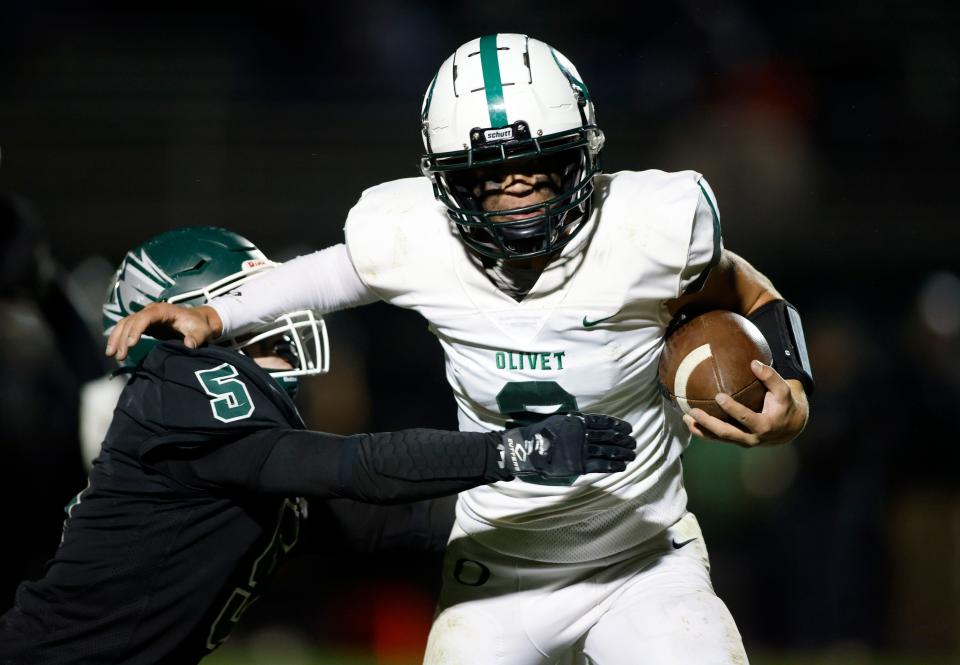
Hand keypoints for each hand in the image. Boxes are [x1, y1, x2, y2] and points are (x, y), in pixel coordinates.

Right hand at [105, 303, 221, 360]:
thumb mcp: (202, 332)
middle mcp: (151, 310)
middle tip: (120, 356)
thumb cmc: (200, 326)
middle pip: (131, 321)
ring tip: (112, 355)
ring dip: (116, 338)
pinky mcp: (143, 324)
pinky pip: (126, 328)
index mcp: (164, 310)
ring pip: (125, 324)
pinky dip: (118, 338)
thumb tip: (189, 344)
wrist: (199, 322)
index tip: (130, 344)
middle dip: (123, 338)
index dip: (136, 329)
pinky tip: (114, 350)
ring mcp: (146, 316)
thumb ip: (197, 337)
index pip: (145, 317)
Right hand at [500, 413, 635, 477]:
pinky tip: (623, 466)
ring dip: (622, 453)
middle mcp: (583, 435)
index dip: (617, 425)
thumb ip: (576, 422)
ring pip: (608, 451)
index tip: (628, 428)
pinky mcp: (579, 465)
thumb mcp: (559, 420)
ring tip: (632, 454)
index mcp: (578, 422)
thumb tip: (590, 423)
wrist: (528, 450)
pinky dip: (613, 466)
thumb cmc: (542, 433)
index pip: (603, 422)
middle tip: (634, 442)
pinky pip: (601, 465)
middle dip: (624, 440)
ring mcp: (581, 450)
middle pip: (609, 436)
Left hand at [682, 360, 808, 446]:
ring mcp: (743, 441)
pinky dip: (703, 431)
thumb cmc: (785, 404)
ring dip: (701, 430)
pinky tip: (690, 421)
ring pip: (719, 438)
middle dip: (708, 423)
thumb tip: (753, 363)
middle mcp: (752, 437)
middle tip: (693, 411)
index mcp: (764, 425)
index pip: (745, 417)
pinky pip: (717, 438)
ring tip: (685, 418)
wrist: (790, 427)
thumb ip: (770, 377)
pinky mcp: (736, 440)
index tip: (719, 396)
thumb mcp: (784, 390)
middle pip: (727, 433)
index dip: (732, 409)